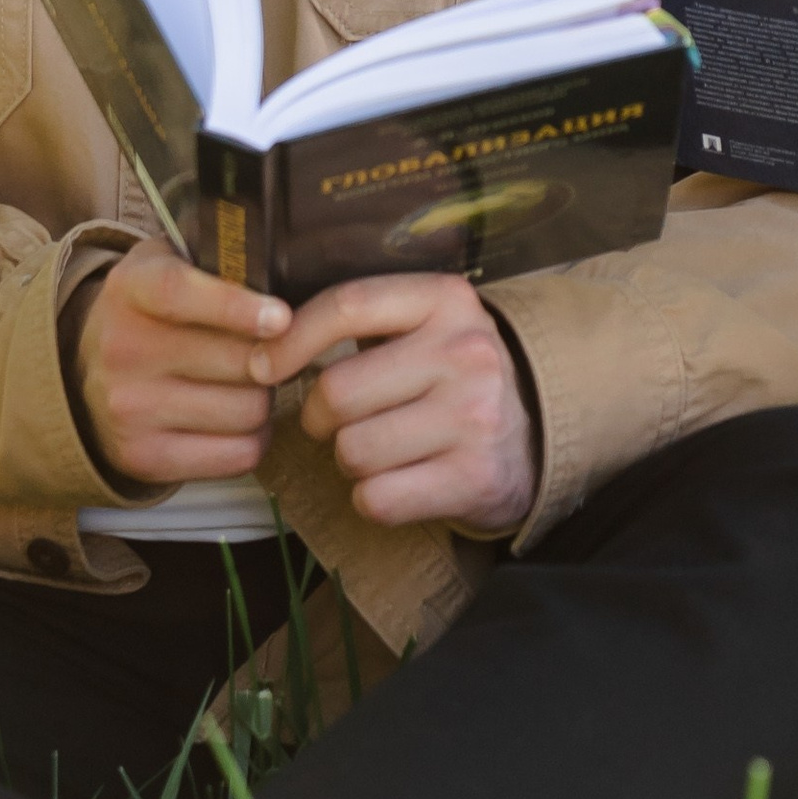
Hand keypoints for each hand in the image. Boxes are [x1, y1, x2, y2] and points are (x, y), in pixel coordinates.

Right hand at [71, 242, 290, 486]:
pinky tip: (233, 421)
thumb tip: (284, 298)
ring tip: (245, 385)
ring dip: (264, 399)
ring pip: (249, 410)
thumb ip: (219, 263)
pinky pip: (239, 454)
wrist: (87, 372)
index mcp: (131, 289)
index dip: (235, 307)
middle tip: (267, 352)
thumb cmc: (155, 313)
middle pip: (240, 360)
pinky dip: (252, 439)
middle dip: (271, 357)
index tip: (281, 318)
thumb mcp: (171, 265)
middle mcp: (122, 349)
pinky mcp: (143, 456)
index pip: (179, 293)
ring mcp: (128, 408)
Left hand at [268, 274, 537, 535]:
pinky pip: (377, 498)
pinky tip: (399, 481)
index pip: (348, 306)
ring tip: (380, 449)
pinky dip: (372, 498)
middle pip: (337, 392)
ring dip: (350, 460)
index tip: (263, 367)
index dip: (290, 340)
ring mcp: (475, 417)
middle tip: (339, 422)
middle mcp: (466, 353)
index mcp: (446, 300)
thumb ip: (360, 321)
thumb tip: (263, 347)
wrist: (534, 437)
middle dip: (319, 418)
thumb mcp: (424, 325)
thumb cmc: (452, 377)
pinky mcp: (475, 478)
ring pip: (352, 451)